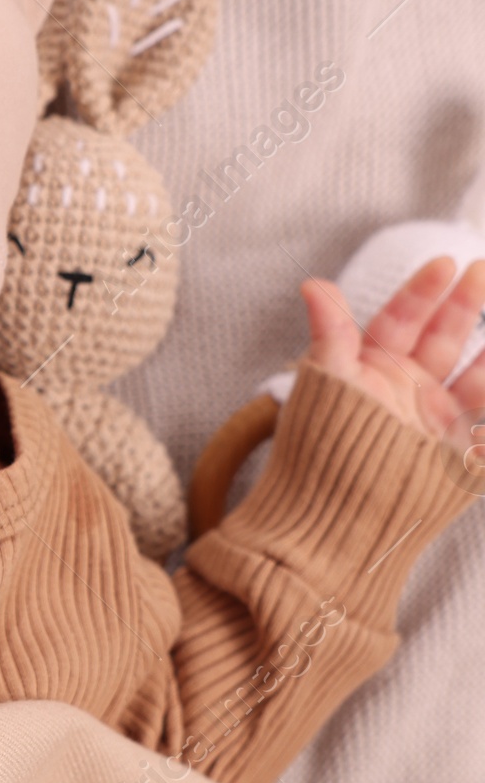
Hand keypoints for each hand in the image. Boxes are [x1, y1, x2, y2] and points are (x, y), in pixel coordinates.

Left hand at [299, 254, 484, 458]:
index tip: (443, 263)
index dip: (421, 291)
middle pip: (441, 337)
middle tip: (481, 268)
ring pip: (474, 375)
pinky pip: (484, 420)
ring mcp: (434, 419)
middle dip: (463, 303)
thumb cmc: (324, 451)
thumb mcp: (329, 387)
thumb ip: (331, 335)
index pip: (400, 320)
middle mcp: (407, 390)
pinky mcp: (456, 450)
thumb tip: (313, 284)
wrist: (340, 518)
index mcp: (374, 370)